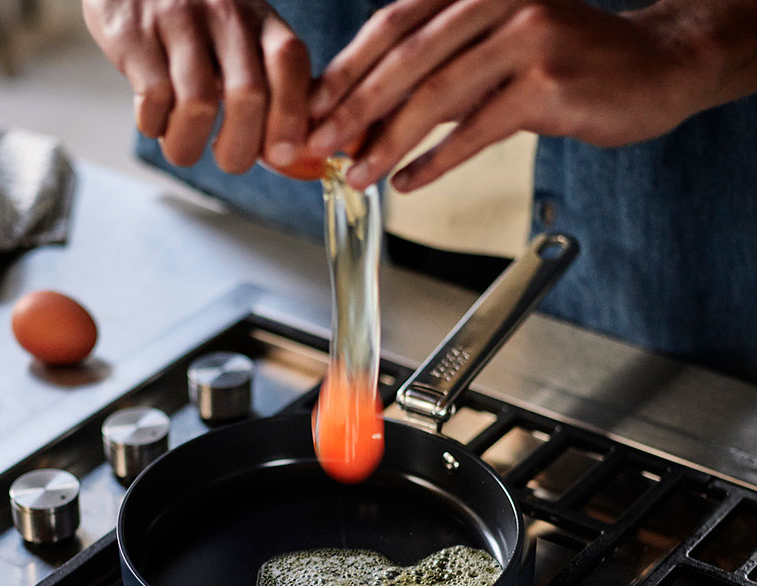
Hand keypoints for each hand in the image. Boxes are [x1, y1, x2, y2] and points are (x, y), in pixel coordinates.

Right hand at [83, 0, 311, 172]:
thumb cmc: (196, 30)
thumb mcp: (242, 44)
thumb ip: (275, 89)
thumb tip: (295, 151)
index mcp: (259, 19)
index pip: (289, 62)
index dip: (291, 116)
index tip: (281, 155)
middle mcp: (224, 12)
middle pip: (247, 93)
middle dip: (241, 147)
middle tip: (229, 162)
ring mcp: (178, 18)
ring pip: (198, 103)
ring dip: (190, 144)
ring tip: (183, 150)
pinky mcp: (134, 31)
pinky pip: (154, 97)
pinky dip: (155, 125)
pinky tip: (155, 122)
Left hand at [305, 0, 709, 190]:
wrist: (652, 66)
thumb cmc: (564, 61)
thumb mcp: (493, 55)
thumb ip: (439, 76)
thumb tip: (369, 122)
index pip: (393, 25)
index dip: (346, 70)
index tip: (311, 110)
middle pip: (406, 58)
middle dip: (354, 109)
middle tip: (318, 147)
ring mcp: (527, 34)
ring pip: (437, 95)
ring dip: (388, 141)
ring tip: (357, 176)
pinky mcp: (548, 81)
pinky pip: (477, 129)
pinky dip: (437, 160)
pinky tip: (406, 182)